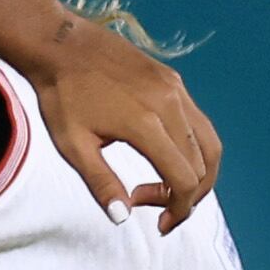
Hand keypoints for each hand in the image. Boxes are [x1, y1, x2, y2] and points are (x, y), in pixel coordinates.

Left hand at [23, 26, 221, 229]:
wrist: (61, 45)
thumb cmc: (62, 96)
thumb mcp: (73, 146)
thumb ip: (101, 183)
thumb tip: (123, 217)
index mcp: (146, 124)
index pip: (184, 180)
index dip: (179, 209)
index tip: (159, 224)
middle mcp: (170, 105)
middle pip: (203, 165)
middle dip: (187, 196)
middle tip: (155, 209)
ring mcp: (176, 90)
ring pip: (208, 143)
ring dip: (197, 174)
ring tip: (167, 189)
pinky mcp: (173, 81)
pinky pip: (197, 122)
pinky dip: (193, 149)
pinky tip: (163, 157)